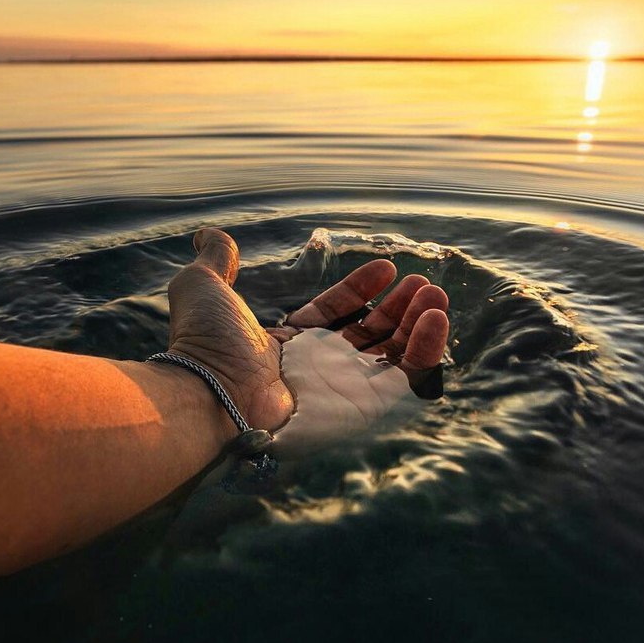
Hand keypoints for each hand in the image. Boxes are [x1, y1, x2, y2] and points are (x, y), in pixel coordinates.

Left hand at [166, 228, 448, 438]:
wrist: (212, 391)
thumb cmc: (207, 343)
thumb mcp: (205, 288)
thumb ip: (216, 260)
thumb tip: (208, 234)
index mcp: (289, 343)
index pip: (336, 312)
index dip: (361, 288)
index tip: (388, 266)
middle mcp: (316, 368)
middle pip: (371, 333)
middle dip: (400, 308)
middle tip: (424, 285)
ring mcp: (341, 390)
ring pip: (393, 354)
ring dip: (419, 324)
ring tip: (438, 297)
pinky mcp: (362, 408)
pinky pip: (404, 378)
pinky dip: (425, 350)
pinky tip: (436, 319)